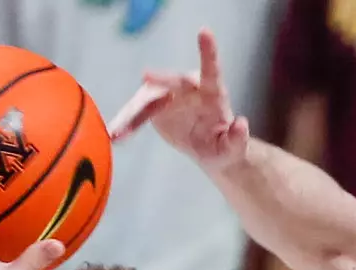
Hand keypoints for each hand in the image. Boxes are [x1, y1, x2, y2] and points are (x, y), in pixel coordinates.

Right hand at [107, 29, 250, 169]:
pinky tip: (115, 135)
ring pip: (148, 100)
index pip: (212, 69)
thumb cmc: (224, 147)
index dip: (208, 51)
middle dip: (162, 79)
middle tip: (147, 77)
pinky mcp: (155, 109)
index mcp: (213, 93)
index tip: (205, 32)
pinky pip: (137, 115)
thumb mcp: (234, 149)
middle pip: (173, 83)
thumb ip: (238, 139)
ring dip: (131, 114)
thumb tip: (241, 124)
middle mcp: (190, 88)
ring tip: (117, 131)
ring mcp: (169, 97)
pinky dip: (126, 124)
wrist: (208, 150)